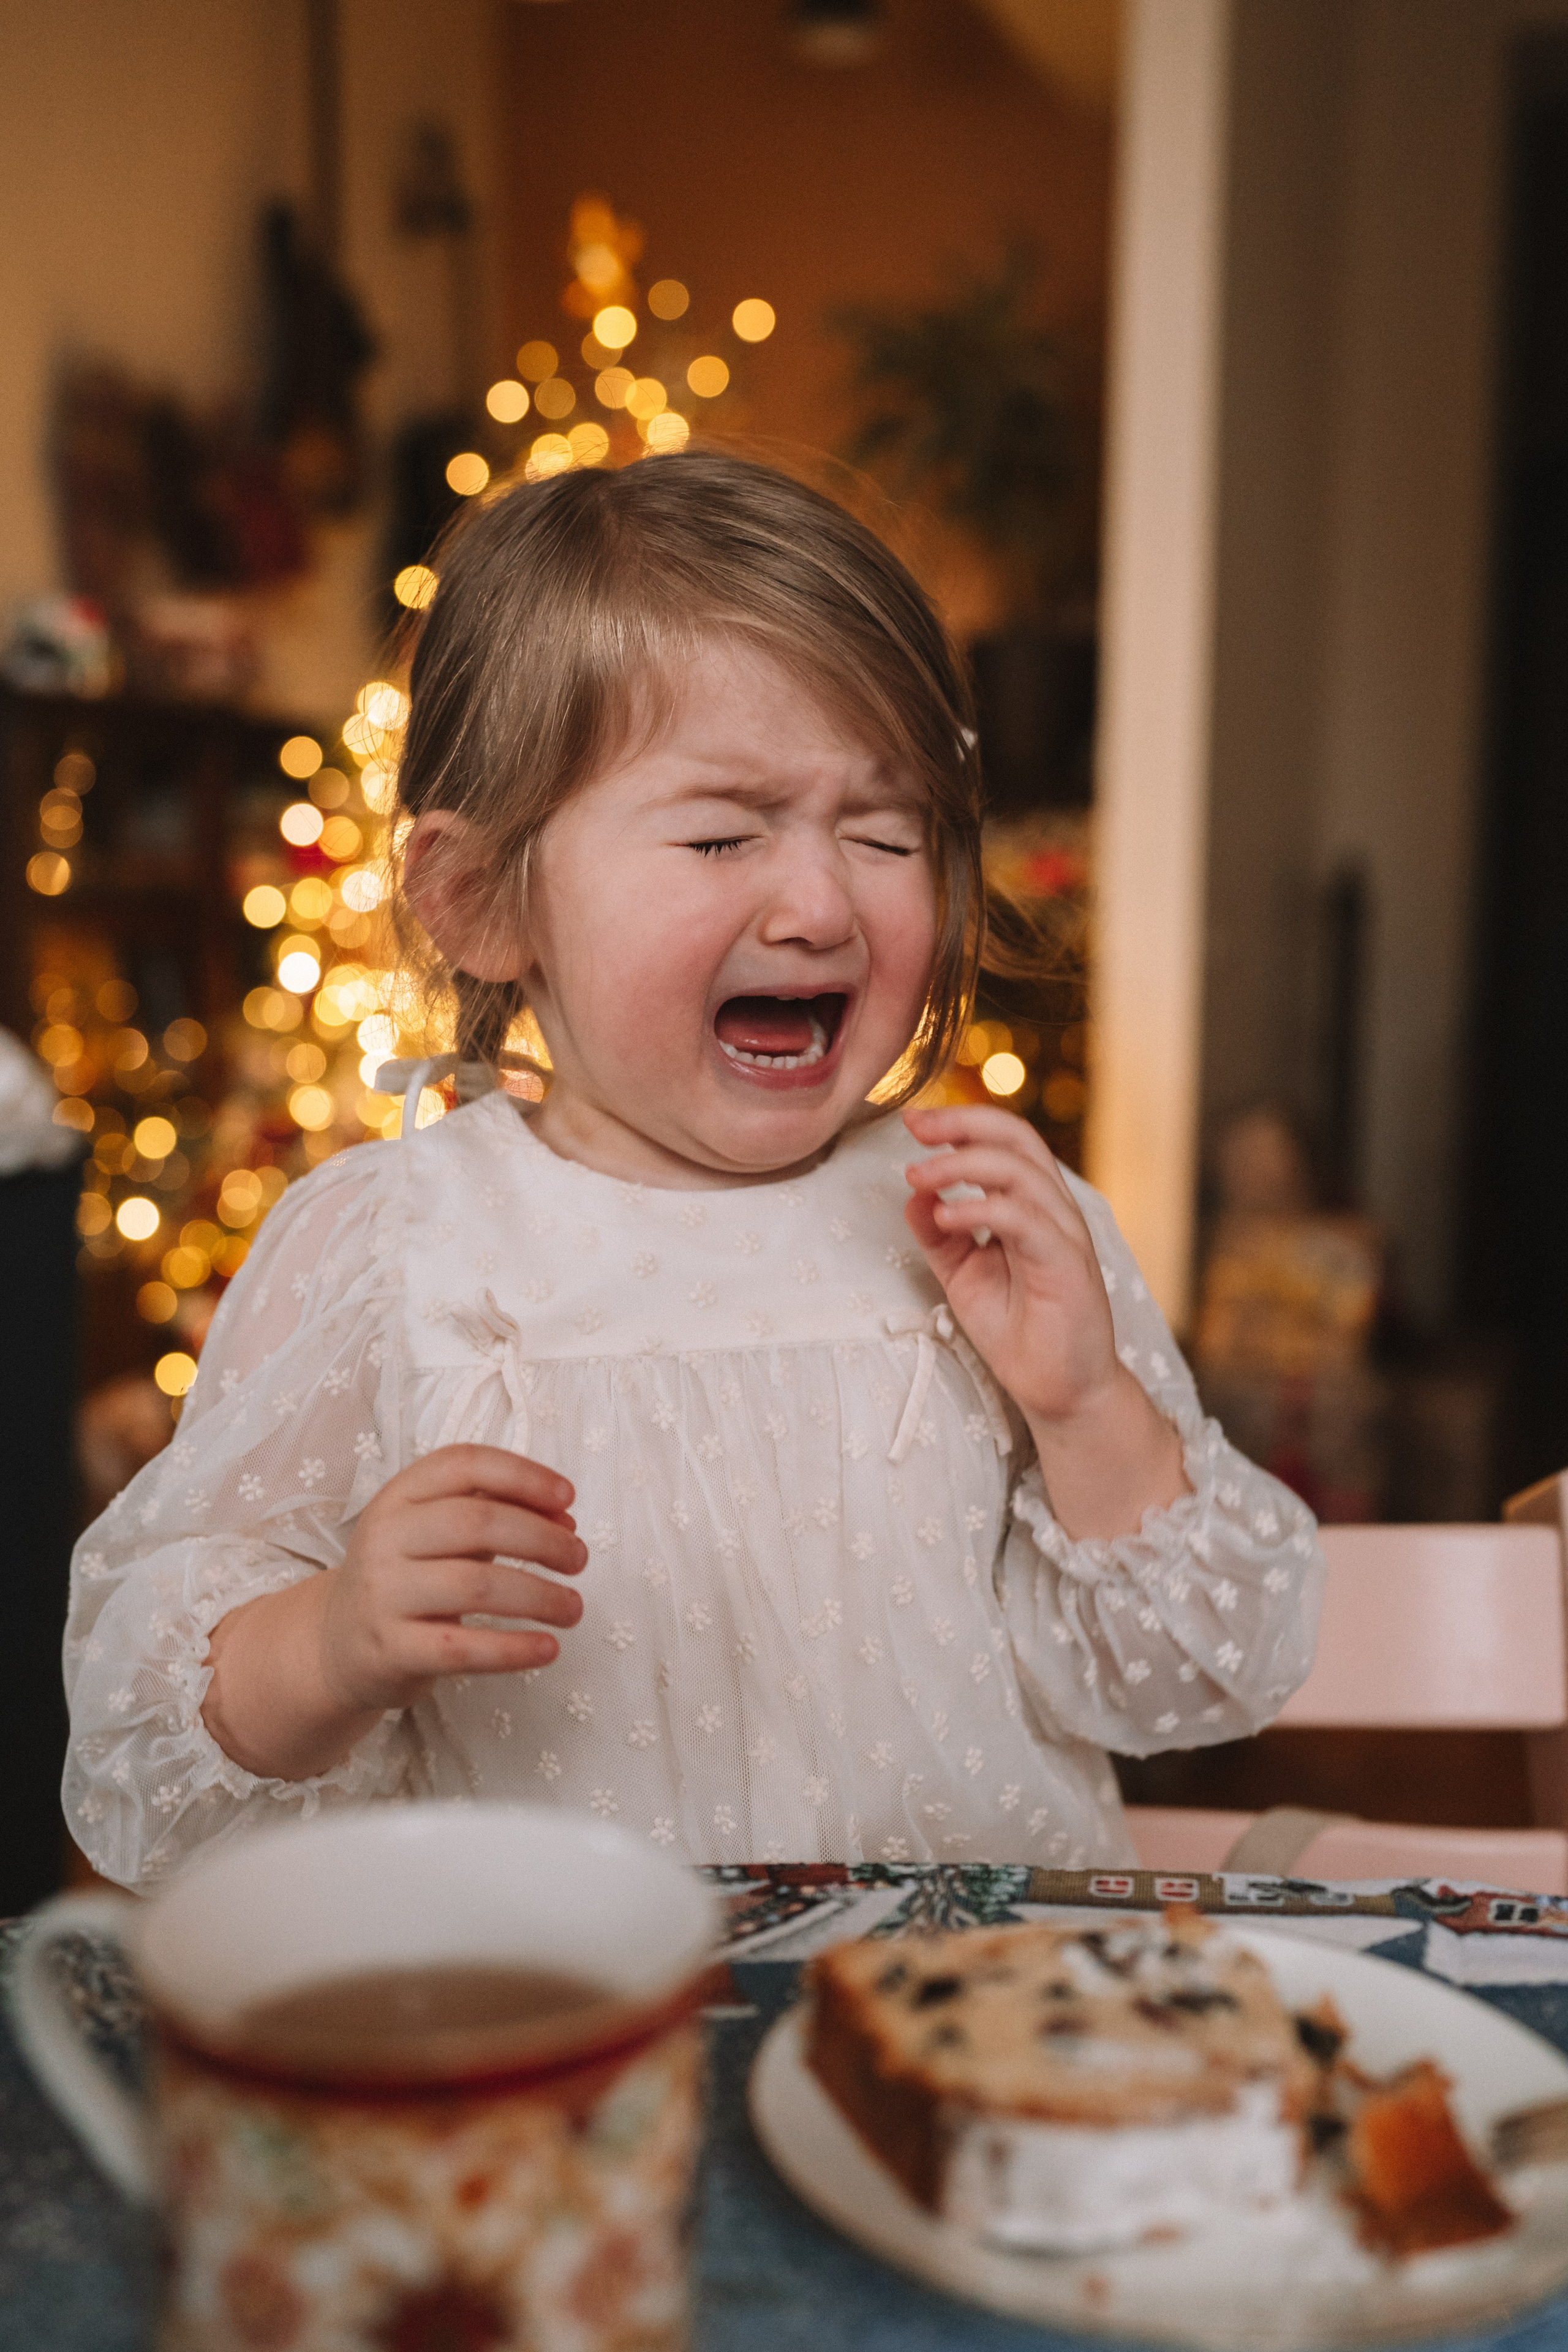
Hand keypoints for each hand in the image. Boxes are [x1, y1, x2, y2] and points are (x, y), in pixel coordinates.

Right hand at [320, 1445, 586, 1713]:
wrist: (337, 1643)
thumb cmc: (408, 1576)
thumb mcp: (439, 1532)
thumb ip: (497, 1514)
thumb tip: (567, 1523)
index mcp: (399, 1496)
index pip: (464, 1463)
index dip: (523, 1474)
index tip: (569, 1497)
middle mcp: (385, 1537)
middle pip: (477, 1522)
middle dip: (543, 1539)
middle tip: (579, 1560)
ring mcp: (384, 1595)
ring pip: (477, 1586)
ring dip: (540, 1597)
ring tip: (574, 1609)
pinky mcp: (391, 1650)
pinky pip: (462, 1649)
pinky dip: (513, 1650)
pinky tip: (547, 1649)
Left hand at [902, 1104, 1187, 1537]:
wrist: (1057, 1390)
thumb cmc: (1018, 1330)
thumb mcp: (963, 1275)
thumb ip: (939, 1235)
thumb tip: (912, 1194)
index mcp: (1032, 1204)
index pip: (1005, 1141)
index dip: (961, 1122)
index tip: (912, 1120)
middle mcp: (1053, 1210)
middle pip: (1018, 1140)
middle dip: (963, 1124)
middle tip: (916, 1127)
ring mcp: (1064, 1235)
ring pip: (1021, 1173)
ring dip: (962, 1166)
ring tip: (917, 1175)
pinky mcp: (1067, 1266)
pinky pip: (1025, 1221)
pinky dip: (981, 1210)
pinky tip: (946, 1215)